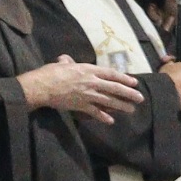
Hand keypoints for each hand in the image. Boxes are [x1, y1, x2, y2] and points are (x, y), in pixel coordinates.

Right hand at [18, 57, 142, 121]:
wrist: (41, 86)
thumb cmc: (50, 73)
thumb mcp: (61, 64)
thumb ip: (67, 61)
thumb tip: (65, 59)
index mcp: (88, 70)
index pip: (111, 73)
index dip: (124, 78)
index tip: (134, 82)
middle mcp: (91, 82)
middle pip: (115, 88)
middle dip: (129, 93)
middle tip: (140, 98)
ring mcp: (87, 94)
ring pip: (109, 100)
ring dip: (121, 106)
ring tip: (131, 110)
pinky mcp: (80, 105)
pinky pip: (95, 112)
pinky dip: (103, 117)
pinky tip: (111, 121)